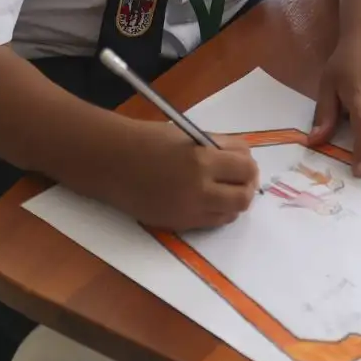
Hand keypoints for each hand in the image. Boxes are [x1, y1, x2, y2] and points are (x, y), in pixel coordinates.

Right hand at [106, 120, 258, 231]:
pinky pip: (211, 223)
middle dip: (247, 186)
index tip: (244, 162)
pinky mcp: (177, 224)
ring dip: (234, 202)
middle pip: (243, 196)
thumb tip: (244, 158)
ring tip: (226, 190)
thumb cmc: (149, 141)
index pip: (246, 167)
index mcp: (202, 160)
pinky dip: (218, 213)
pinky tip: (210, 201)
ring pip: (231, 214)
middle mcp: (199, 189)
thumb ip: (220, 147)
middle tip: (241, 179)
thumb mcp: (190, 136)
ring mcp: (188, 210)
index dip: (248, 164)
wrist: (112, 162)